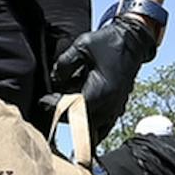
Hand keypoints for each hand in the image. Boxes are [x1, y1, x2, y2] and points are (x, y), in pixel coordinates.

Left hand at [51, 10, 160, 148]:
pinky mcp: (117, 110)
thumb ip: (65, 63)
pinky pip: (102, 130)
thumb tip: (53, 79)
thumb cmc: (108, 42)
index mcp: (100, 92)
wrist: (132, 42)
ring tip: (62, 112)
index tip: (42, 99)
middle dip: (61, 115)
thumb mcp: (82, 46)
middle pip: (78, 123)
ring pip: (91, 132)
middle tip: (48, 105)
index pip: (71, 110)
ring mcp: (115, 111)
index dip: (53, 106)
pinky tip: (78, 126)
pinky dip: (90, 131)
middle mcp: (109, 107)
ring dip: (75, 124)